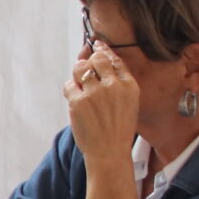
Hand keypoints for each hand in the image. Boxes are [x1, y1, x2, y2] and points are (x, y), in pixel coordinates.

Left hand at [64, 42, 138, 161]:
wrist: (109, 153)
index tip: (95, 45)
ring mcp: (95, 93)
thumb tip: (95, 55)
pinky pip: (69, 85)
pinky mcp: (78, 101)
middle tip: (86, 74)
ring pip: (79, 68)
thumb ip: (116, 80)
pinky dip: (70, 91)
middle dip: (88, 62)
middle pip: (96, 58)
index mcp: (129, 85)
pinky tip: (76, 102)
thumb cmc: (117, 129)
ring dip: (77, 75)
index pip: (114, 58)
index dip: (102, 50)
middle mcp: (113, 85)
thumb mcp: (128, 103)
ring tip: (81, 89)